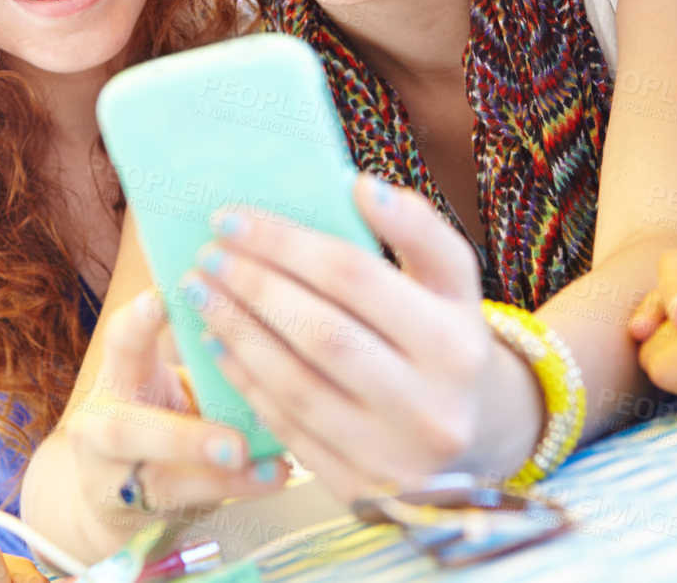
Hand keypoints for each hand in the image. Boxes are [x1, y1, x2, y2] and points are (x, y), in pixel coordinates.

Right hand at [61, 289, 288, 556]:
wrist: (103, 492)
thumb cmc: (154, 415)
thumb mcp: (159, 380)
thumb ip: (198, 356)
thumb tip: (263, 315)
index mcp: (118, 379)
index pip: (122, 343)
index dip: (139, 321)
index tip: (166, 297)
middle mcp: (102, 430)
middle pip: (128, 431)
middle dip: (183, 436)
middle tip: (232, 438)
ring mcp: (114, 481)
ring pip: (159, 482)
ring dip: (215, 478)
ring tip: (254, 460)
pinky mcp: (136, 518)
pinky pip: (187, 508)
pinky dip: (235, 490)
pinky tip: (273, 474)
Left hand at [181, 175, 541, 500]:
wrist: (474, 435)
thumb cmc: (447, 339)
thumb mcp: (453, 283)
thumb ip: (417, 229)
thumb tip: (361, 187)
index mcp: (457, 344)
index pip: (356, 278)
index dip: (287, 245)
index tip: (233, 217)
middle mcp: (431, 407)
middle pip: (321, 333)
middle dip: (253, 286)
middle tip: (210, 254)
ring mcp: (393, 456)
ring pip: (295, 385)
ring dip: (237, 332)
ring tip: (201, 291)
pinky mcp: (360, 490)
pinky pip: (288, 428)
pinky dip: (245, 381)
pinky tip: (218, 344)